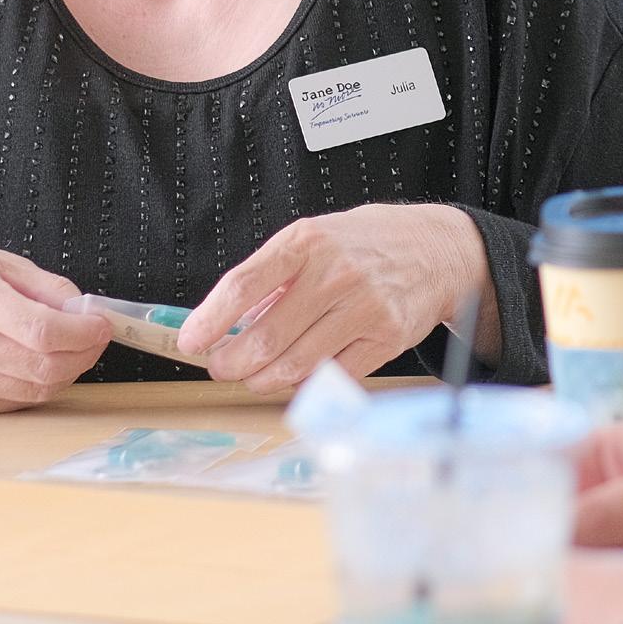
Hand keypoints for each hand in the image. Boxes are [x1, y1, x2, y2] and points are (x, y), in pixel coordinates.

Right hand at [0, 241, 111, 414]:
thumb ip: (46, 287)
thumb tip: (86, 314)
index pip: (39, 329)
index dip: (81, 332)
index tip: (101, 324)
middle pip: (41, 366)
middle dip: (83, 354)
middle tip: (96, 338)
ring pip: (33, 390)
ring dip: (66, 372)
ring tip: (71, 348)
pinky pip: (14, 401)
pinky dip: (37, 384)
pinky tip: (36, 362)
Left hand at [175, 203, 496, 392]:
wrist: (432, 248)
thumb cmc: (361, 243)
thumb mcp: (312, 238)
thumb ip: (273, 276)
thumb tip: (231, 321)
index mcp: (305, 241)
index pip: (244, 284)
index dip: (211, 319)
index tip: (190, 340)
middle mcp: (334, 273)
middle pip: (268, 334)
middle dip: (234, 360)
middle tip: (220, 366)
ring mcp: (363, 308)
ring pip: (298, 363)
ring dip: (264, 378)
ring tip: (250, 377)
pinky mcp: (385, 339)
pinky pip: (333, 376)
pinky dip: (304, 385)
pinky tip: (291, 380)